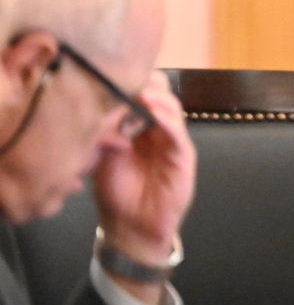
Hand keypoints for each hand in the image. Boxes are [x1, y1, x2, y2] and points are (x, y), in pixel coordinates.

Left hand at [93, 71, 194, 298]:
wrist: (130, 228)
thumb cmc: (116, 192)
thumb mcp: (102, 155)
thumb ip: (103, 130)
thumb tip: (98, 102)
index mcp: (138, 124)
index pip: (140, 90)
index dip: (127, 80)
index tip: (108, 76)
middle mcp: (158, 127)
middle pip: (159, 90)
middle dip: (142, 83)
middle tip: (124, 84)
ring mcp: (173, 140)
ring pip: (171, 105)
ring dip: (154, 98)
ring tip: (138, 95)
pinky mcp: (183, 157)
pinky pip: (179, 132)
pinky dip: (167, 119)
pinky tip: (154, 113)